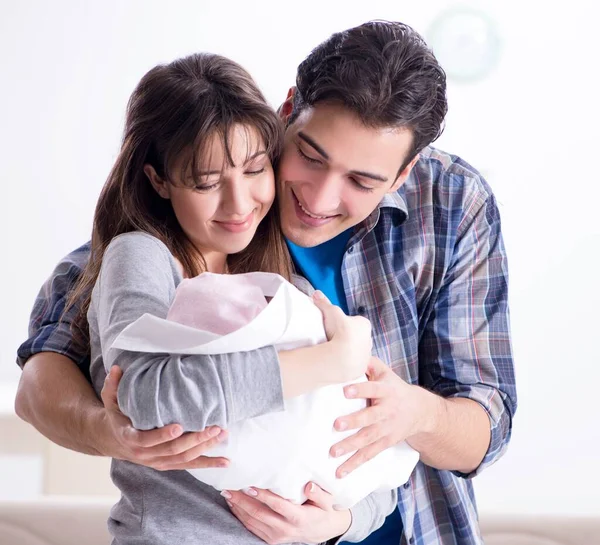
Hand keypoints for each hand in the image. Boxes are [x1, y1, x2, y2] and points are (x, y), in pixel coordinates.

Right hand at [99, 366, 229, 470]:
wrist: (115, 440)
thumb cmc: (118, 415)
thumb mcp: (111, 400)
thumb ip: (113, 385)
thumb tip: (116, 368)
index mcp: (130, 438)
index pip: (146, 440)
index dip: (162, 435)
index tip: (179, 426)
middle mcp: (144, 454)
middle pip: (172, 450)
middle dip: (194, 439)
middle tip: (213, 427)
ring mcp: (157, 461)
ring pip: (183, 458)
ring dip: (204, 448)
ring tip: (222, 434)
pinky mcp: (168, 464)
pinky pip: (189, 465)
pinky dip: (208, 463)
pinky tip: (225, 462)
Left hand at [222, 482, 350, 544]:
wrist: (322, 530)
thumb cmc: (323, 510)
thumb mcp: (327, 501)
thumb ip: (318, 493)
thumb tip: (309, 485)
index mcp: (299, 518)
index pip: (278, 505)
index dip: (263, 496)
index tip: (249, 486)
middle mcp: (286, 528)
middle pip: (260, 514)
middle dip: (242, 501)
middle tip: (229, 488)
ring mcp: (277, 536)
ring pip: (253, 522)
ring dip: (238, 508)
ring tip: (227, 494)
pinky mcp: (271, 539)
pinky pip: (252, 528)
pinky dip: (241, 516)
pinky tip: (234, 505)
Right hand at [312, 291, 372, 381]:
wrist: (342, 357)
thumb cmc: (340, 331)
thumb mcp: (330, 312)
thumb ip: (324, 302)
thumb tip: (316, 293)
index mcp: (364, 324)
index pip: (355, 321)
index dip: (345, 323)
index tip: (335, 326)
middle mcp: (369, 339)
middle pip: (357, 336)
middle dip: (348, 337)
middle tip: (333, 339)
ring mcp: (366, 354)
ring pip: (356, 351)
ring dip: (348, 351)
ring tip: (334, 352)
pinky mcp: (361, 367)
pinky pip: (353, 364)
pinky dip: (347, 363)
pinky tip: (337, 362)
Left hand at [330, 357, 435, 476]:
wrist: (420, 411)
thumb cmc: (394, 387)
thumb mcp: (385, 372)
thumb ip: (368, 362)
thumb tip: (350, 350)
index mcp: (387, 391)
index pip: (373, 388)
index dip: (360, 390)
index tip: (345, 391)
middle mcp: (387, 411)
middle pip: (370, 417)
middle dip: (354, 421)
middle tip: (337, 425)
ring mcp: (387, 429)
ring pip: (368, 439)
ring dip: (350, 446)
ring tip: (333, 452)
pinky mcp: (385, 443)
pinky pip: (369, 455)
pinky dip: (355, 464)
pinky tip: (340, 472)